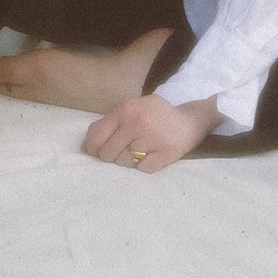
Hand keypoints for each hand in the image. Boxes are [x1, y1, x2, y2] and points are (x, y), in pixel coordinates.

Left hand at [81, 93, 221, 173]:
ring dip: (129, 162)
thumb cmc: (155, 115)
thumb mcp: (132, 107)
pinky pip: (142, 170)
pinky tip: (152, 156)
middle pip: (107, 154)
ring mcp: (151, 138)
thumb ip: (112, 121)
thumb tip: (88, 143)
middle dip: (112, 156)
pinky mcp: (165, 153)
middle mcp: (136, 122)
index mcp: (125, 109)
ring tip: (141, 151)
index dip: (92, 149)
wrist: (189, 119)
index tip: (97, 152)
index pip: (96, 136)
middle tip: (124, 151)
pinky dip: (145, 166)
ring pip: (124, 164)